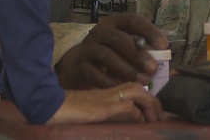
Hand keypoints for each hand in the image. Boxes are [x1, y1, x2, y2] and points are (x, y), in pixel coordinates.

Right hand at [48, 83, 163, 122]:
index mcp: (106, 90)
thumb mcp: (91, 109)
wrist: (49, 107)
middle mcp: (108, 89)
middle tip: (160, 117)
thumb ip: (106, 109)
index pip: (132, 88)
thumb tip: (127, 118)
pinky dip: (137, 113)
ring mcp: (106, 96)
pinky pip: (126, 106)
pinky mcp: (103, 106)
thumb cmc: (67, 110)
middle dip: (153, 102)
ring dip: (149, 105)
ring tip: (155, 119)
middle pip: (138, 87)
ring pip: (136, 91)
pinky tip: (139, 121)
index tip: (155, 113)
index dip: (146, 99)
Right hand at [55, 13, 167, 88]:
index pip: (133, 20)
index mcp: (115, 23)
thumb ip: (142, 49)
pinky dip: (110, 82)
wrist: (77, 64)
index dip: (149, 31)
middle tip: (153, 68)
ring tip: (142, 81)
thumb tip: (164, 58)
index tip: (163, 45)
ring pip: (106, 56)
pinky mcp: (80, 66)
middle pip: (119, 39)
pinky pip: (95, 74)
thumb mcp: (124, 47)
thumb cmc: (110, 54)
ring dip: (126, 69)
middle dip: (137, 54)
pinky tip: (123, 89)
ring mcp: (88, 48)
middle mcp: (100, 32)